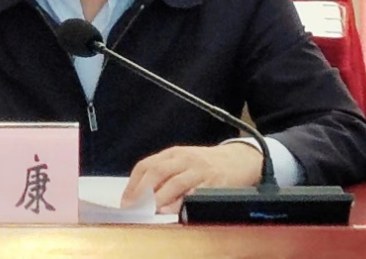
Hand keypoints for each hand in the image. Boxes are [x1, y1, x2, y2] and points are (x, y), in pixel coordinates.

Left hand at [121, 143, 262, 214]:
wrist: (239, 160)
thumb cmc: (206, 164)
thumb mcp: (184, 161)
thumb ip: (164, 173)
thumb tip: (140, 195)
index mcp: (173, 153)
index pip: (146, 165)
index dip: (133, 183)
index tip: (126, 201)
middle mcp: (185, 159)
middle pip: (157, 172)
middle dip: (142, 191)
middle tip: (133, 208)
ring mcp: (200, 170)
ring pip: (175, 183)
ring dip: (159, 198)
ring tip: (149, 210)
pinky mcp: (214, 183)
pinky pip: (196, 194)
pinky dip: (183, 203)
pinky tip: (174, 211)